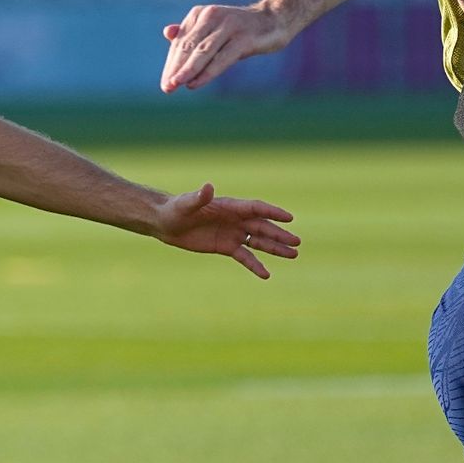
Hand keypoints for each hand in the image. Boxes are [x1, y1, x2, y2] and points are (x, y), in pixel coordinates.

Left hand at [151, 182, 299, 278]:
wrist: (166, 223)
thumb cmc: (176, 209)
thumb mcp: (186, 204)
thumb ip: (199, 197)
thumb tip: (208, 187)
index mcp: (230, 206)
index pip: (256, 209)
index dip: (273, 213)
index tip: (289, 218)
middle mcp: (235, 219)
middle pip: (263, 227)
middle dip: (280, 234)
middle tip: (297, 242)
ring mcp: (232, 234)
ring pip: (259, 242)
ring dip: (275, 248)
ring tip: (294, 255)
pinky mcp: (226, 247)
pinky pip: (245, 257)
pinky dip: (255, 265)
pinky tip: (267, 275)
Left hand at [160, 4, 292, 92]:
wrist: (274, 19)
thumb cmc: (239, 29)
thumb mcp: (213, 30)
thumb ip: (191, 34)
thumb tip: (167, 33)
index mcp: (199, 14)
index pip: (180, 42)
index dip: (172, 63)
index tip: (165, 83)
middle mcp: (211, 16)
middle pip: (188, 46)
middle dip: (175, 68)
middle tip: (166, 88)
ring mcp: (228, 26)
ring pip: (202, 52)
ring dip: (187, 70)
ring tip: (175, 85)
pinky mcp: (244, 38)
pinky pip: (221, 58)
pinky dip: (207, 72)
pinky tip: (195, 84)